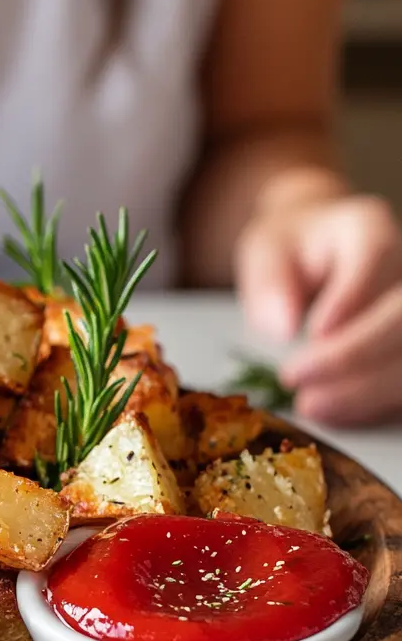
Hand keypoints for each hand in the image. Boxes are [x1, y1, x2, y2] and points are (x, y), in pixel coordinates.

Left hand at [235, 193, 401, 424]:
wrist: (313, 251)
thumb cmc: (291, 249)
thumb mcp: (264, 251)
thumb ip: (269, 281)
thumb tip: (281, 327)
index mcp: (368, 228)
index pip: (376, 257)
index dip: (350, 300)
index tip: (311, 335)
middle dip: (355, 356)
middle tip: (296, 382)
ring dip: (368, 390)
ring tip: (311, 406)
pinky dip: (375, 403)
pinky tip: (336, 412)